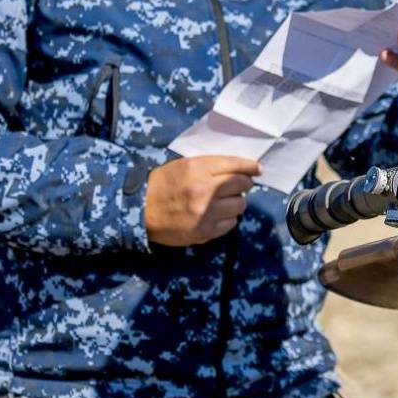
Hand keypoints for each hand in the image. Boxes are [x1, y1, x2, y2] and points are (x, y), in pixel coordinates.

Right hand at [144, 156, 260, 246]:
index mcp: (198, 169)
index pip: (235, 166)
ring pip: (240, 205)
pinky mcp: (204, 231)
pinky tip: (217, 215)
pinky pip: (230, 224)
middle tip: (238, 186)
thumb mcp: (184, 165)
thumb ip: (210, 165)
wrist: (141, 211)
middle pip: (242, 185)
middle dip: (243, 184)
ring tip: (224, 202)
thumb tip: (240, 168)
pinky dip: (227, 219)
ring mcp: (206, 213)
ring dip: (235, 202)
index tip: (257, 169)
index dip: (250, 167)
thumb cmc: (163, 184)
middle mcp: (206, 191)